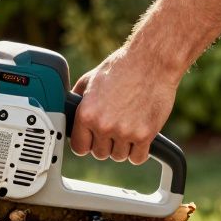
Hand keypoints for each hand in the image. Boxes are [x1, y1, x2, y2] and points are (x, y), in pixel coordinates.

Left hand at [70, 45, 180, 164]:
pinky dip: (138, 151)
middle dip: (105, 143)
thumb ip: (78, 100)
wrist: (151, 62)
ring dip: (122, 147)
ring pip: (119, 156)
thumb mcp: (90, 80)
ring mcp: (125, 132)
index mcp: (87, 114)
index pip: (79, 148)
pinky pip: (137, 158)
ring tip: (127, 127)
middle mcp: (104, 126)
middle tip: (113, 128)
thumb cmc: (122, 67)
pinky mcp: (145, 135)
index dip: (86, 143)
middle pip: (100, 154)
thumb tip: (69, 110)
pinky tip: (138, 136)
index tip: (92, 139)